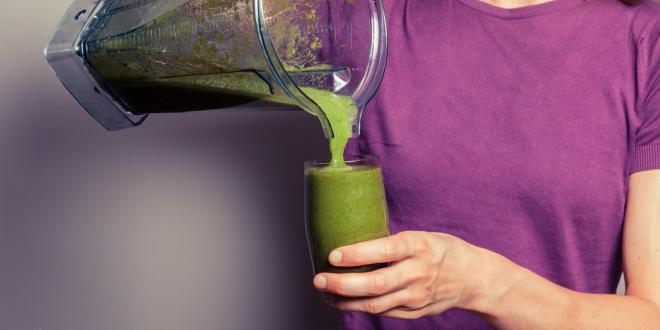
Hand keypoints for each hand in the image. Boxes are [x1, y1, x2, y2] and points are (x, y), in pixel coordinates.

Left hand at [312, 231, 497, 319]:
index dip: (356, 254)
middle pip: (375, 284)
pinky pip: (382, 312)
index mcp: (420, 246)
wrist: (474, 278)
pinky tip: (343, 300)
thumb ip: (394, 242)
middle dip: (342, 284)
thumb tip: (352, 234)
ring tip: (324, 292)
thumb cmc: (441, 249)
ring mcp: (417, 296)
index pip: (384, 250)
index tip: (333, 255)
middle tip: (319, 279)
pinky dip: (359, 307)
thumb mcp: (422, 235)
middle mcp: (419, 273)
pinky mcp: (415, 312)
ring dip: (344, 300)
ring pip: (374, 304)